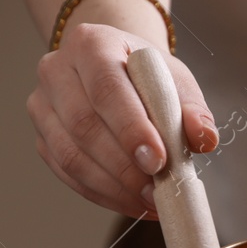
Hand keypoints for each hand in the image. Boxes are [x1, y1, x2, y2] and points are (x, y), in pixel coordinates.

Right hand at [27, 23, 217, 216]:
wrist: (118, 71)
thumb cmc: (149, 77)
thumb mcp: (177, 81)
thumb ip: (193, 109)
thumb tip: (204, 138)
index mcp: (91, 44)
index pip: (106, 88)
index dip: (131, 129)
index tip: (158, 162)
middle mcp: (56, 70)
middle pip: (83, 125)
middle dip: (124, 167)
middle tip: (158, 192)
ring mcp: (43, 105)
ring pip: (70, 155)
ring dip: (113, 187)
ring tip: (150, 202)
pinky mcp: (43, 137)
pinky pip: (67, 173)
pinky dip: (103, 195)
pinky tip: (134, 203)